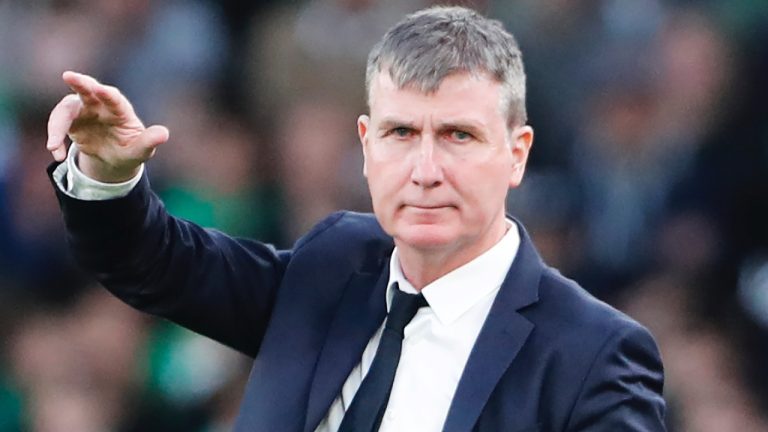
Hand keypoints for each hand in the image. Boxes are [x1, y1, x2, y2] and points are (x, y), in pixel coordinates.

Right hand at [46, 71, 169, 181]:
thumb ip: (149, 142)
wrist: (114, 161)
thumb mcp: (140, 151)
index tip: (101, 90)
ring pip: (66, 108)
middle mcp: (101, 106)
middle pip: (88, 89)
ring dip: (57, 125)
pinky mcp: (71, 121)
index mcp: (121, 110)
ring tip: (53, 146)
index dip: (108, 94)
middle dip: (80, 82)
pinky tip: (58, 154)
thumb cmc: (130, 151)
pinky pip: (58, 124)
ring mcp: (84, 111)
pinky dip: (55, 137)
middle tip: (69, 75)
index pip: (115, 98)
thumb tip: (164, 134)